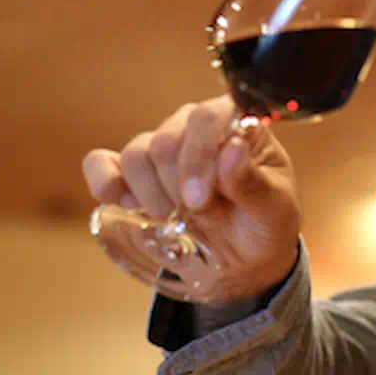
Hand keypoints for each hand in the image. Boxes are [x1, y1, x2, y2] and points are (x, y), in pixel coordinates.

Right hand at [82, 96, 302, 303]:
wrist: (246, 256)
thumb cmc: (265, 222)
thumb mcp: (275, 210)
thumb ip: (254, 183)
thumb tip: (233, 148)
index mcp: (235, 123)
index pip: (205, 118)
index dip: (198, 159)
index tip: (200, 201)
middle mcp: (193, 126)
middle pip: (164, 142)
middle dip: (178, 190)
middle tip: (199, 216)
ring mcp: (159, 146)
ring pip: (135, 157)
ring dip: (153, 198)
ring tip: (178, 219)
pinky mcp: (131, 173)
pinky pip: (100, 164)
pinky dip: (107, 185)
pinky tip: (131, 207)